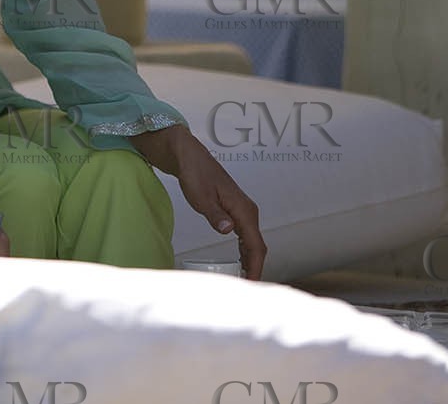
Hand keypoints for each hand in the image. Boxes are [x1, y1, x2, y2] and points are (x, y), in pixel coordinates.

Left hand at [165, 130, 266, 279]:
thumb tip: (229, 230)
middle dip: (255, 268)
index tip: (252, 284)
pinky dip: (246, 251)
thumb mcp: (201, 197)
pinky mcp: (236, 211)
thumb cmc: (194, 174)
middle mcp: (248, 211)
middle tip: (247, 288)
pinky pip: (246, 236)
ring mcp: (243, 211)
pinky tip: (241, 262)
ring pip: (253, 242)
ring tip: (244, 280)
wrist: (189, 158)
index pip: (255, 246)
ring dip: (251, 261)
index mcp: (243, 210)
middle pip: (258, 246)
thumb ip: (215, 215)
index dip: (255, 267)